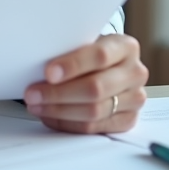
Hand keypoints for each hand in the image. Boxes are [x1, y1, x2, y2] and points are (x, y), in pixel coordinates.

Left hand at [22, 34, 147, 133]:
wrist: (109, 66)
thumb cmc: (90, 53)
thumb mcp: (83, 42)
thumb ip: (69, 49)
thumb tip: (36, 63)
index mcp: (126, 47)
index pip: (100, 56)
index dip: (73, 65)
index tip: (49, 72)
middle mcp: (135, 73)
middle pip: (96, 88)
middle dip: (58, 93)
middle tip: (33, 93)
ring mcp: (134, 98)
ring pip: (94, 111)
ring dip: (59, 111)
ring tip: (36, 105)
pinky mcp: (128, 120)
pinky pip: (93, 128)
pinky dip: (67, 123)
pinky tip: (50, 116)